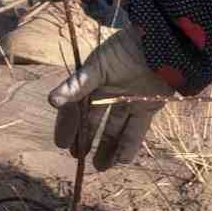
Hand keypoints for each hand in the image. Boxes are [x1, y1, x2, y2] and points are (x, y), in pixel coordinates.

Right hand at [50, 25, 177, 169]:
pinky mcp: (148, 107)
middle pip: (95, 121)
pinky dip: (129, 145)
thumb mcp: (96, 67)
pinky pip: (136, 130)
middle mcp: (110, 93)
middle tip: (78, 158)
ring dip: (107, 148)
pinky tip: (121, 161)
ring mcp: (129, 101)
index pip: (76, 107)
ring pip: (116, 129)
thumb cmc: (124, 49)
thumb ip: (76, 86)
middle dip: (86, 139)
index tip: (62, 144)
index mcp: (93, 81)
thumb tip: (51, 101)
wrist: (160, 43)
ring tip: (100, 167)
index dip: (68, 125)